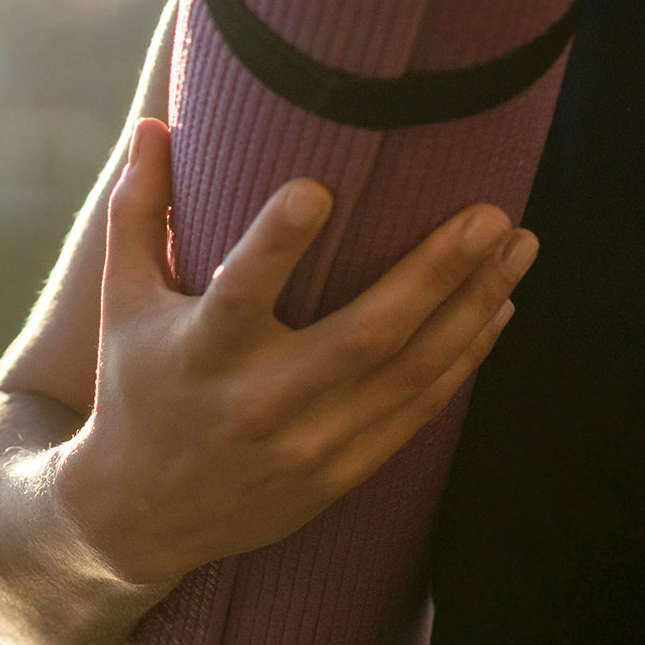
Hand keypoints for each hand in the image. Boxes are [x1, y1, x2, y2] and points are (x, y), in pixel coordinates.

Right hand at [55, 117, 533, 587]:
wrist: (138, 522)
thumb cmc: (136, 387)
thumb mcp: (123, 303)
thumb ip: (140, 211)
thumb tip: (153, 122)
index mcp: (200, 352)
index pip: (239, 293)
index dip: (275, 243)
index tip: (318, 187)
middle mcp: (259, 403)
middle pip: (363, 337)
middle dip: (434, 274)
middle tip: (491, 214)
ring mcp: (308, 445)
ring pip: (411, 373)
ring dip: (475, 306)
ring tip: (521, 244)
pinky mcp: (341, 472)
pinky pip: (419, 410)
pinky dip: (465, 357)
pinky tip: (500, 306)